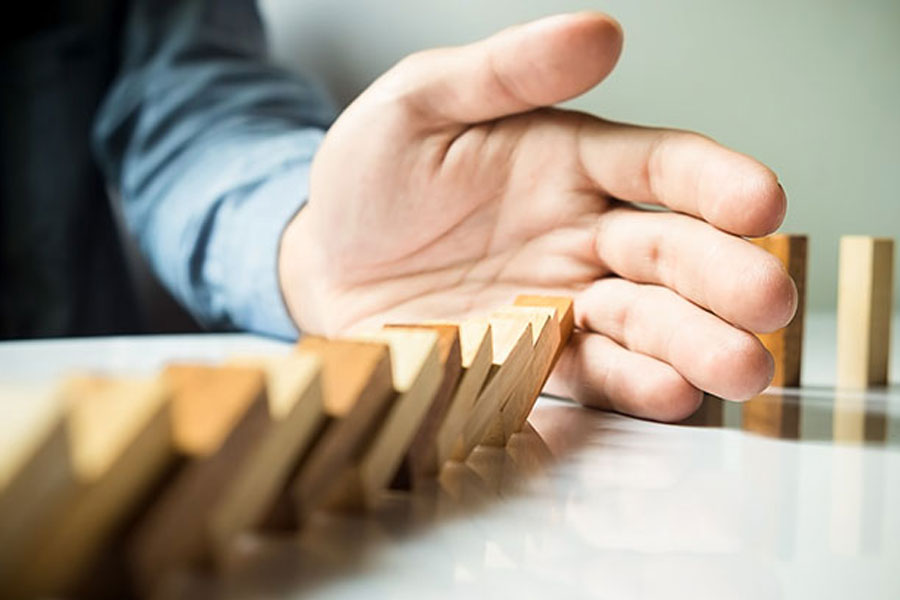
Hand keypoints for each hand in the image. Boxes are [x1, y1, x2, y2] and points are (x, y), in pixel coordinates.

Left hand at [279, 12, 796, 420]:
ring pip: (646, 321)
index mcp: (569, 161)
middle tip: (769, 301)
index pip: (659, 165)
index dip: (712, 181)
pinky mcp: (533, 360)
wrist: (324, 263)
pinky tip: (671, 392)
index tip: (759, 201)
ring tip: (742, 367)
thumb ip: (505, 72)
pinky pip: (592, 372)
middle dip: (723, 277)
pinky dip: (633, 384)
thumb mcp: (421, 105)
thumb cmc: (372, 178)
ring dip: (697, 345)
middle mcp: (582, 233)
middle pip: (670, 252)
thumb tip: (598, 32)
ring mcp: (562, 302)